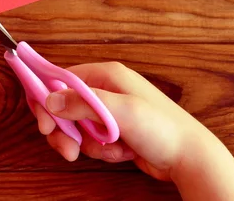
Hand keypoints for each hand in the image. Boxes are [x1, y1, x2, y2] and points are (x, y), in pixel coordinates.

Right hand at [33, 62, 214, 180]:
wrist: (189, 158)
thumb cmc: (162, 128)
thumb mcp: (120, 112)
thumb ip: (83, 103)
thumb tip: (49, 98)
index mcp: (106, 75)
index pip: (60, 79)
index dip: (46, 99)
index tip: (44, 124)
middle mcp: (105, 89)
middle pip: (64, 105)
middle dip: (65, 129)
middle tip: (68, 150)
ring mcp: (109, 111)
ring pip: (76, 126)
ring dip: (85, 143)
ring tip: (105, 151)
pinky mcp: (113, 130)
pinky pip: (91, 139)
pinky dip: (100, 150)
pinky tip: (120, 152)